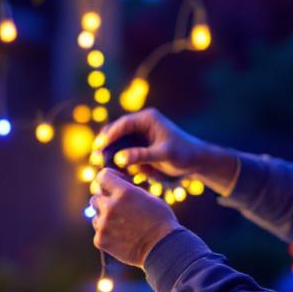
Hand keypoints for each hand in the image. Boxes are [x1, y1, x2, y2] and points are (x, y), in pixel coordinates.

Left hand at [90, 168, 180, 266]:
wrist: (163, 248)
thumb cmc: (160, 221)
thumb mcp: (148, 198)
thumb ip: (128, 191)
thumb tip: (114, 190)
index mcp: (124, 192)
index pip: (103, 177)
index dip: (109, 178)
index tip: (114, 184)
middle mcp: (110, 206)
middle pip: (95, 198)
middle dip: (105, 201)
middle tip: (117, 209)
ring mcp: (103, 225)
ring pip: (96, 217)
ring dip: (105, 219)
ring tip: (123, 226)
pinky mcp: (101, 240)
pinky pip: (99, 233)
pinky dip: (107, 235)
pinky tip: (122, 238)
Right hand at [95, 108, 239, 196]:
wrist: (196, 161)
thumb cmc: (184, 154)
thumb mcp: (164, 155)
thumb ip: (142, 155)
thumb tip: (120, 158)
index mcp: (147, 119)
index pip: (123, 124)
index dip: (110, 135)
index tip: (100, 146)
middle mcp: (141, 125)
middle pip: (116, 132)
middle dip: (106, 145)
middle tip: (96, 158)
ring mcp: (139, 136)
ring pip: (118, 144)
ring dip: (111, 155)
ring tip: (104, 167)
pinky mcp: (139, 148)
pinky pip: (124, 154)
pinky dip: (120, 162)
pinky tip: (118, 172)